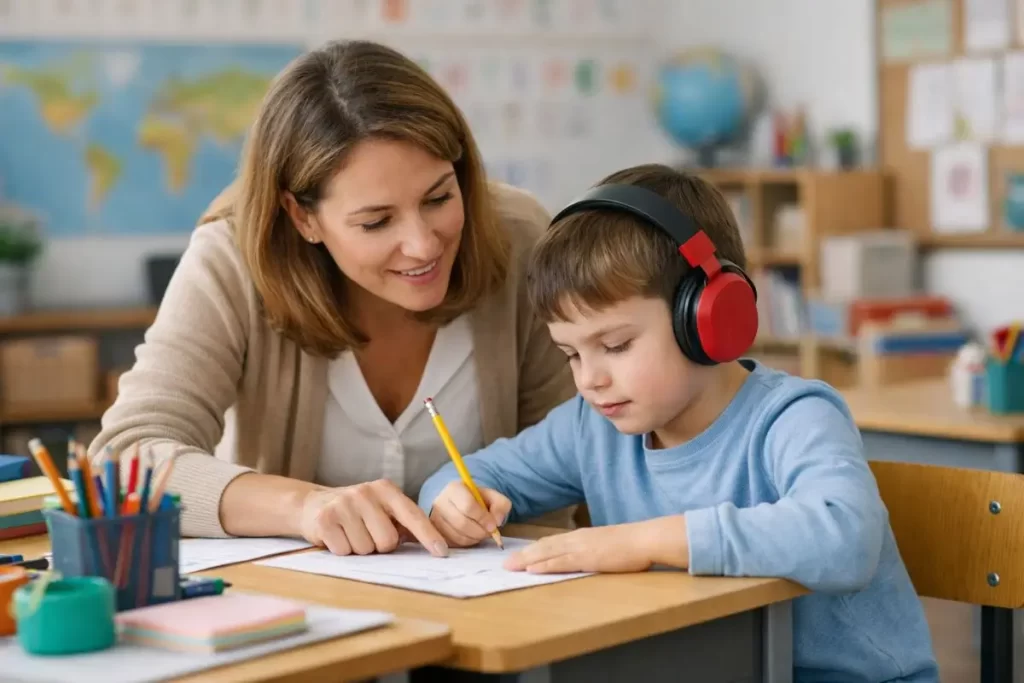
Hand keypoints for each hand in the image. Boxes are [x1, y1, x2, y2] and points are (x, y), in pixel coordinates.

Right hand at [299, 479, 448, 556]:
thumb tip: (432, 545)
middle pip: (388, 541)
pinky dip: (342, 550)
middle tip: (367, 534)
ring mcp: (344, 505)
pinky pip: (344, 551)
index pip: (412, 515)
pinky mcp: (325, 520)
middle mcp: (366, 493)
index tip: (442, 552)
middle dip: (379, 546)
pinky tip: (336, 536)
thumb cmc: (356, 512)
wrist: (311, 504)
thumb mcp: (380, 509)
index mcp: (386, 490)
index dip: (428, 535)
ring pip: (366, 549)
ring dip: (359, 549)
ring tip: (350, 534)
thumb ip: (402, 523)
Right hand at [428, 481, 511, 547]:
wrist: (461, 504)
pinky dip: (466, 543)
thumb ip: (501, 505)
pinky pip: (452, 544)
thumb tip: (497, 520)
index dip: (483, 518)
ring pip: (456, 536)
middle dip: (480, 531)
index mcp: (454, 489)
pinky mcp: (435, 533)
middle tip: (489, 532)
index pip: (468, 506)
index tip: (493, 525)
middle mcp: (440, 502)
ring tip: (481, 533)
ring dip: (474, 538)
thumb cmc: (477, 500)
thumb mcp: (493, 497)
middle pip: (461, 523)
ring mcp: (435, 519)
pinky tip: (471, 536)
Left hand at [503, 518, 687, 573]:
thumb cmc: (631, 544)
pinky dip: (543, 565)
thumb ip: (592, 550)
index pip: (551, 543)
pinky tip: (531, 569)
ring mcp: (580, 548)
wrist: (644, 539)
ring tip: (510, 566)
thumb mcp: (606, 545)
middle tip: (505, 563)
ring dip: (526, 560)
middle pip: (543, 547)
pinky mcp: (586, 558)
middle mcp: (576, 539)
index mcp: (581, 537)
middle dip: (523, 555)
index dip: (533, 550)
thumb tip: (583, 558)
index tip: (519, 556)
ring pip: (547, 553)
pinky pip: (560, 562)